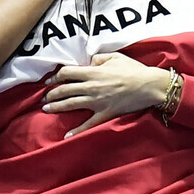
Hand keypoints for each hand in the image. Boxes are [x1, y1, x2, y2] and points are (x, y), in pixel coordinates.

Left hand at [42, 53, 170, 137]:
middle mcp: (91, 87)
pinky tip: (66, 136)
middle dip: (51, 94)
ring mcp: (97, 102)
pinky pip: (88, 124)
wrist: (149, 86)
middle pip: (65, 90)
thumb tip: (88, 63)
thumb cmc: (134, 70)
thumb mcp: (115, 57)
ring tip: (46, 109)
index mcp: (93, 72)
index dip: (56, 76)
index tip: (50, 81)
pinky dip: (76, 131)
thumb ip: (98, 58)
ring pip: (71, 104)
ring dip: (56, 107)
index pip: (67, 73)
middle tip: (44, 98)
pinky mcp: (105, 113)